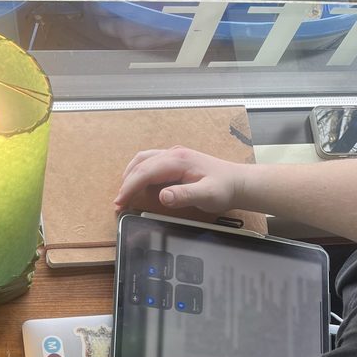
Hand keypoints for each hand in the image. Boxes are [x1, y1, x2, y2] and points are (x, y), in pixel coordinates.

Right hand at [113, 146, 243, 214]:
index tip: (120, 202)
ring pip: (143, 160)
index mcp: (178, 160)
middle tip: (119, 202)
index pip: (145, 172)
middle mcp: (174, 154)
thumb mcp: (206, 195)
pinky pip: (151, 163)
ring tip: (124, 194)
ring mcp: (174, 155)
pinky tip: (139, 186)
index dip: (129, 188)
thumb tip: (162, 196)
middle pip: (140, 164)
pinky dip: (139, 173)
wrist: (238, 182)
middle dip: (126, 183)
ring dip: (131, 175)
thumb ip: (184, 196)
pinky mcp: (176, 161)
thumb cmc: (224, 188)